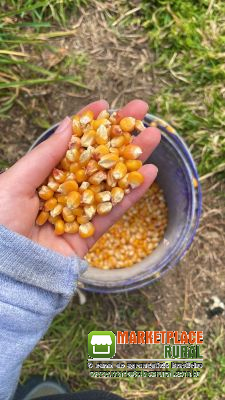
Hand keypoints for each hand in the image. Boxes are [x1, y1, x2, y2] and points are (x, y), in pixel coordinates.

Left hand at [0, 99, 160, 257]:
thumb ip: (46, 155)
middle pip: (95, 159)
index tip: (106, 105)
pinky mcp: (88, 236)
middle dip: (118, 135)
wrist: (3, 272)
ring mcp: (78, 213)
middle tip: (141, 112)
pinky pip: (113, 212)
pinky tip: (149, 174)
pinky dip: (131, 194)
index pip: (70, 145)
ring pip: (109, 182)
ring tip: (154, 136)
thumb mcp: (16, 182)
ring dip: (132, 160)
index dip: (88, 124)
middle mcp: (63, 192)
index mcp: (42, 176)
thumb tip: (69, 125)